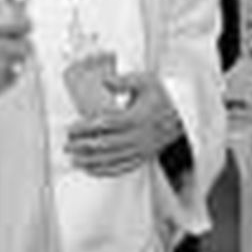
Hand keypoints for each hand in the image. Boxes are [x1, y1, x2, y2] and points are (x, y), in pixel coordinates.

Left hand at [65, 72, 182, 176]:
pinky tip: (92, 169)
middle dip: (84, 146)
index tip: (72, 128)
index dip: (87, 127)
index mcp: (137, 118)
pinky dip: (105, 170)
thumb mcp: (146, 81)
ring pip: (112, 159)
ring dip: (91, 161)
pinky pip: (122, 168)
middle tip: (67, 145)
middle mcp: (138, 137)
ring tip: (74, 159)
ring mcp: (141, 150)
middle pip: (106, 144)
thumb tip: (106, 81)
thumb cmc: (164, 97)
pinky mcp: (143, 157)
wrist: (184, 115)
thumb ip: (124, 80)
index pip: (106, 124)